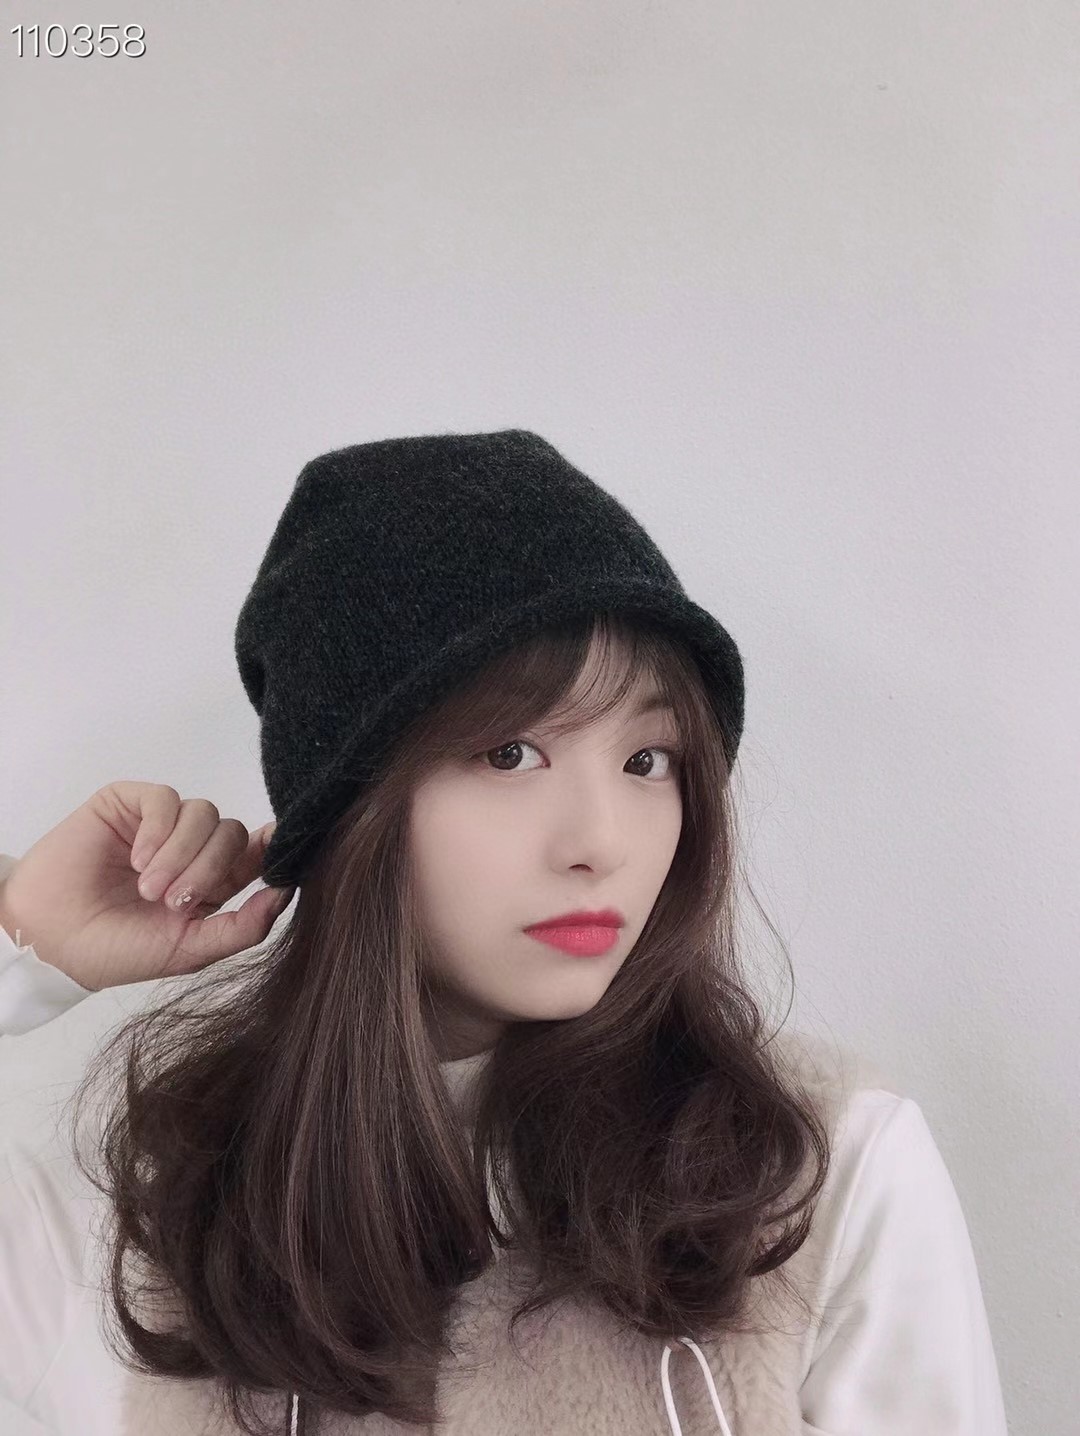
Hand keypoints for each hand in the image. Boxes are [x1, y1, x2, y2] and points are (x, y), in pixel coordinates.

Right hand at [0, 781, 293, 991]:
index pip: (256, 854)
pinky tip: (139, 860)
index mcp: (212, 882)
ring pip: (205, 814)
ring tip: (149, 889)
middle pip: (233, 833)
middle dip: (210, 869)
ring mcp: (161, 825)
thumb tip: (287, 893)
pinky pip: (165, 799)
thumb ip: (244, 927)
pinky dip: (160, 830)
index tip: (276, 852)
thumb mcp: (191, 950)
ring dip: (182, 855)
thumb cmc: (118, 951)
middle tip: (174, 902)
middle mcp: (192, 850)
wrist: (53, 942)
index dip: (270, 850)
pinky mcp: (129, 805)